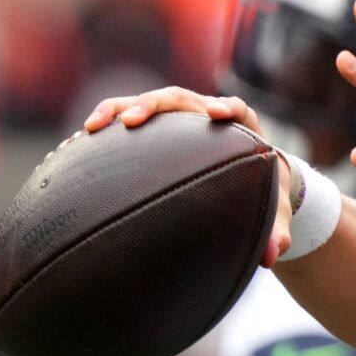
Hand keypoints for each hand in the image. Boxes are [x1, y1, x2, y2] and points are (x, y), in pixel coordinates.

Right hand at [84, 88, 294, 266]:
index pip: (238, 108)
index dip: (229, 108)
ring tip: (93, 127)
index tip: (219, 113)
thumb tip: (273, 257)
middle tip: (131, 121)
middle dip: (155, 105)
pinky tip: (77, 142)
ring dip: (119, 108)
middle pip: (181, 98)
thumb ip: (277, 231)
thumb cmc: (261, 192)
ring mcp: (181, 117)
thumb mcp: (272, 210)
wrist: (247, 179)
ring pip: (149, 103)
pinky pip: (127, 117)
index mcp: (242, 127)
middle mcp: (207, 114)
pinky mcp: (158, 127)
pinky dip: (105, 123)